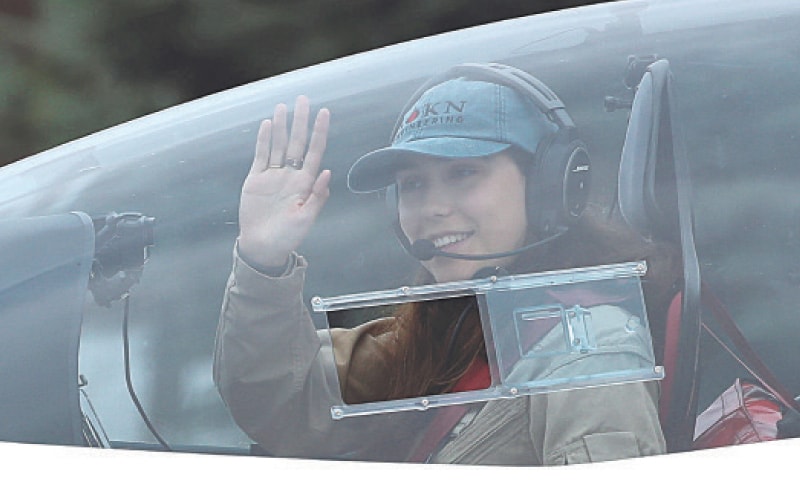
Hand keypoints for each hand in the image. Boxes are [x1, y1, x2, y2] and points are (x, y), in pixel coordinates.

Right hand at [237, 96, 330, 268]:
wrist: (263, 247)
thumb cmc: (288, 236)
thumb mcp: (306, 219)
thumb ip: (317, 196)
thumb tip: (328, 172)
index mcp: (305, 184)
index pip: (314, 152)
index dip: (319, 132)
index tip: (324, 113)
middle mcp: (291, 176)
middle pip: (297, 143)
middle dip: (301, 121)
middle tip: (303, 99)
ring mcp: (273, 176)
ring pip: (279, 145)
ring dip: (282, 126)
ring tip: (283, 106)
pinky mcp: (256, 180)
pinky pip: (261, 155)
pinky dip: (264, 140)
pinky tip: (268, 125)